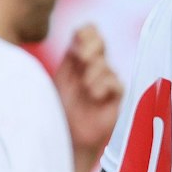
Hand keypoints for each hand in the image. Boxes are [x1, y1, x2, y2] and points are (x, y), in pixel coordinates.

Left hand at [54, 24, 122, 162]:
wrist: (65, 138)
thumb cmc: (56, 112)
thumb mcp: (55, 83)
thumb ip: (66, 61)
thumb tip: (75, 38)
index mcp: (76, 58)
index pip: (88, 32)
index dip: (85, 33)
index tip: (76, 44)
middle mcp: (92, 66)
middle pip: (100, 41)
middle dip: (90, 47)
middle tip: (81, 59)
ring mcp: (104, 81)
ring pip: (106, 64)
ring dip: (93, 73)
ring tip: (85, 88)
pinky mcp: (114, 98)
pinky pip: (116, 83)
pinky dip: (104, 85)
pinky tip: (94, 95)